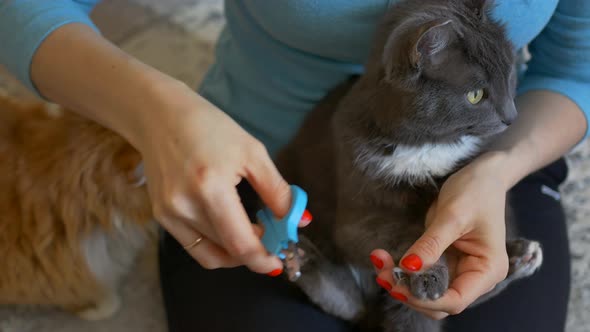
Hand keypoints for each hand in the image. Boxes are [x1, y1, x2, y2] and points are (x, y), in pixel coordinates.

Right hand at [134, 81, 306, 273]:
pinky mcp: (160, 216)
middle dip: (255, 252)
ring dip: (236, 251)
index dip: (264, 259)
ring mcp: (168, 214)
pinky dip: (216, 245)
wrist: (159, 116)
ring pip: (210, 254)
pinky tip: (229, 227)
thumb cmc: (210, 127)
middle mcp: (185, 206)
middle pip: (227, 251)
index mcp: (210, 187)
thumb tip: (299, 220)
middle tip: (273, 239)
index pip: (240, 243)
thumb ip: (277, 190)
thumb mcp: (252, 152)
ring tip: (253, 232)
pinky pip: (194, 246)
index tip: (281, 259)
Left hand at [371, 152, 510, 318]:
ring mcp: (459, 270)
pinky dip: (402, 271)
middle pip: (438, 301)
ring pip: (426, 291)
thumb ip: (431, 244)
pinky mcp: (444, 261)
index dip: (426, 299)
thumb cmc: (476, 191)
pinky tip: (383, 259)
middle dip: (409, 292)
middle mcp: (475, 276)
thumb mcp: (452, 215)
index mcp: (488, 270)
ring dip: (401, 283)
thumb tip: (409, 268)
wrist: (481, 175)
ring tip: (379, 262)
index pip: (456, 300)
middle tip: (382, 273)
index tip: (399, 286)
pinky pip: (421, 275)